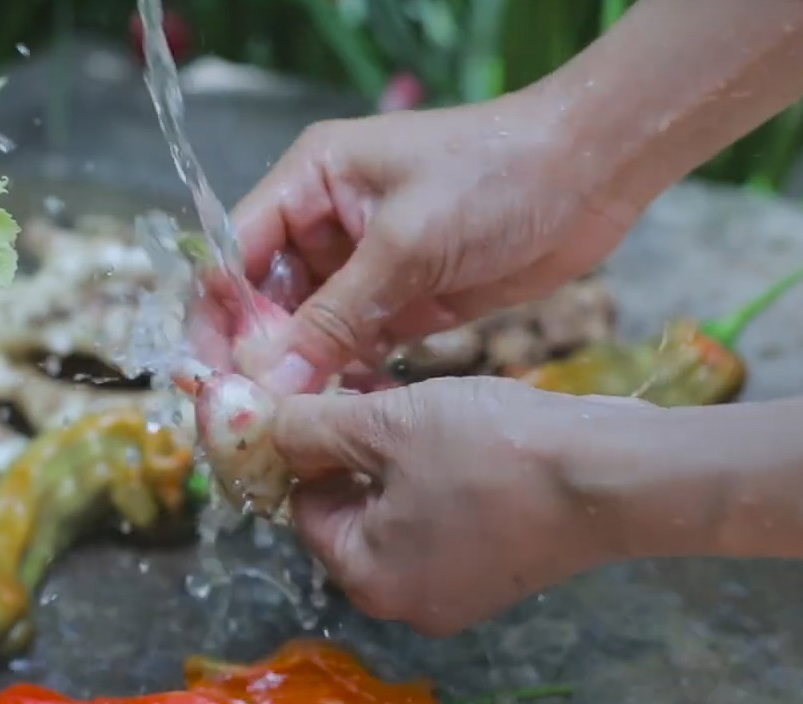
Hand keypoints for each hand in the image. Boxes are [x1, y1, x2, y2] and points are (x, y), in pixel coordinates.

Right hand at [193, 86, 645, 396]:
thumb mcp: (406, 244)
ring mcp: (366, 263)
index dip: (216, 317)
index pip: (235, 252)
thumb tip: (270, 383)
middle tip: (247, 421)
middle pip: (265, 298)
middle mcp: (326, 222)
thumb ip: (336, 316)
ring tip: (287, 431)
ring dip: (299, 375)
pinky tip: (337, 416)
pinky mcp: (406, 298)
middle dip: (256, 356)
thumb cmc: (494, 178)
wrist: (592, 173)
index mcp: (311, 181)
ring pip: (308, 329)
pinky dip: (345, 378)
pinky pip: (355, 344)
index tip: (210, 382)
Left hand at [272, 375, 657, 636]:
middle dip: (359, 452)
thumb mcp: (384, 424)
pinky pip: (449, 519)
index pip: (305, 509)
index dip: (311, 449)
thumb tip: (269, 429)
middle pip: (353, 515)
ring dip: (402, 457)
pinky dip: (446, 477)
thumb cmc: (490, 450)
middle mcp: (408, 602)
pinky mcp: (504, 572)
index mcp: (368, 579)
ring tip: (424, 403)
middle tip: (379, 393)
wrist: (612, 475)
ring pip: (402, 512)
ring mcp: (462, 593)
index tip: (330, 398)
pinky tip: (468, 431)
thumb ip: (313, 428)